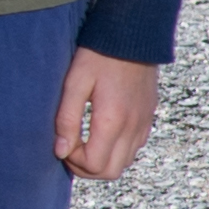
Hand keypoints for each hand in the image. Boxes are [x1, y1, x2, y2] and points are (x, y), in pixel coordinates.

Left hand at [56, 49, 159, 181]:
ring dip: (101, 160)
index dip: (73, 161)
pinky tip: (99, 133)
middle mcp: (133, 127)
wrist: (132, 37)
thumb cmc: (98, 57)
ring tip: (82, 141)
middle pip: (111, 171)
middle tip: (69, 148)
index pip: (94, 165)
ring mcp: (144, 124)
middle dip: (86, 167)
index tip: (62, 142)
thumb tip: (60, 151)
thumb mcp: (74, 84)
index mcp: (113, 121)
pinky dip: (116, 150)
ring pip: (124, 163)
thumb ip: (66, 119)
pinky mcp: (148, 118)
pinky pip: (134, 148)